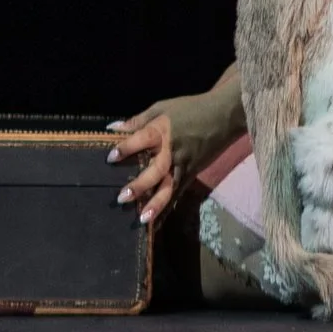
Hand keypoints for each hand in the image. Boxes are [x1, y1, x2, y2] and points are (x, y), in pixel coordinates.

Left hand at [106, 72, 243, 220]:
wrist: (222, 115)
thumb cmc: (189, 109)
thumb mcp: (162, 108)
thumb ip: (138, 120)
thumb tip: (111, 129)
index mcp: (163, 131)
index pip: (142, 139)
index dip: (126, 148)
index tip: (110, 158)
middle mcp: (172, 151)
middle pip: (156, 170)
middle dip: (140, 185)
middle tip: (122, 198)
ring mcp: (183, 165)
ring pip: (170, 188)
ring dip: (156, 205)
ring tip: (142, 220)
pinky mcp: (191, 175)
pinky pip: (178, 194)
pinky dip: (167, 208)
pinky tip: (156, 223)